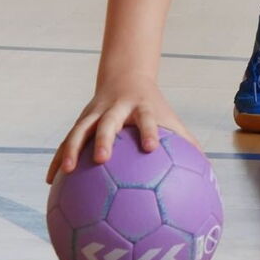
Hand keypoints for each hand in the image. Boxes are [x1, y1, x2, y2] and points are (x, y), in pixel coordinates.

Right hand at [45, 76, 197, 184]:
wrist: (125, 77)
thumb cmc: (153, 107)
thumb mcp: (171, 119)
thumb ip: (187, 143)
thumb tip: (209, 172)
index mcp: (141, 109)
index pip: (147, 119)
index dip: (149, 132)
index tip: (151, 148)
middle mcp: (116, 109)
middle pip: (108, 122)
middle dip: (104, 139)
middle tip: (101, 159)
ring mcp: (95, 113)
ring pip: (80, 129)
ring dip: (72, 149)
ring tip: (67, 171)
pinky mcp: (81, 120)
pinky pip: (68, 141)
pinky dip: (59, 158)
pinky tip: (50, 181)